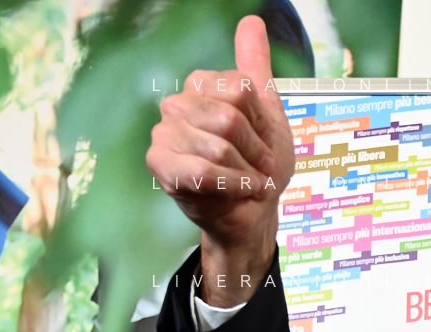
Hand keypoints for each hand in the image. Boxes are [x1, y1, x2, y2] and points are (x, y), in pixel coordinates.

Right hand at [146, 15, 295, 305]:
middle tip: (258, 166)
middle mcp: (178, 105)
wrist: (253, 211)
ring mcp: (164, 134)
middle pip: (228, 118)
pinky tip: (239, 191)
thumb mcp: (269, 113)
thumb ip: (256, 66)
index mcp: (202, 88)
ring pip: (217, 146)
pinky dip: (232, 185)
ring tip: (248, 181)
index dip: (261, 121)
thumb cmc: (259, 164)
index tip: (265, 140)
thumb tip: (251, 21)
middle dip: (255, 150)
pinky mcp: (160, 166)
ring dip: (246, 172)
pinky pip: (202, 170)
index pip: (238, 89)